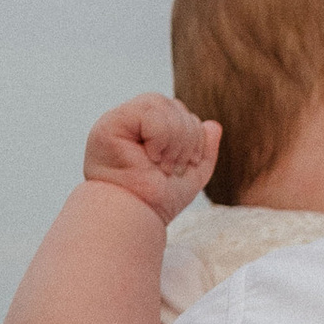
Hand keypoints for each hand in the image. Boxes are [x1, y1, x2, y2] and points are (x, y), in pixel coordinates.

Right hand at [83, 94, 222, 224]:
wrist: (133, 217)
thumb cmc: (156, 202)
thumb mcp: (190, 176)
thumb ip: (204, 151)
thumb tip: (213, 125)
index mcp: (146, 130)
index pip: (179, 112)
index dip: (192, 136)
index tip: (181, 167)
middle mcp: (130, 122)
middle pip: (174, 106)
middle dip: (186, 139)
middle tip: (171, 168)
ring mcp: (118, 120)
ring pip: (163, 105)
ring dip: (174, 141)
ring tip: (160, 165)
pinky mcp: (110, 124)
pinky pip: (150, 111)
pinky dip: (160, 137)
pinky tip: (150, 156)